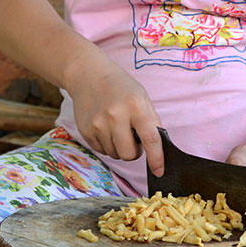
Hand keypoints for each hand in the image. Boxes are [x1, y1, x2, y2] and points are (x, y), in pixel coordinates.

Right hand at [68, 60, 164, 174]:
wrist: (88, 75)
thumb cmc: (120, 87)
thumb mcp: (142, 98)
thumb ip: (152, 123)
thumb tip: (158, 150)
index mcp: (135, 106)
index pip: (150, 139)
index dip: (157, 159)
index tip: (159, 171)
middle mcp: (116, 116)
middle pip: (129, 154)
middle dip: (134, 152)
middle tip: (132, 137)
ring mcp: (98, 124)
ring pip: (115, 155)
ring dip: (119, 147)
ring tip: (116, 128)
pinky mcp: (86, 131)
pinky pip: (101, 151)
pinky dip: (107, 144)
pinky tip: (104, 127)